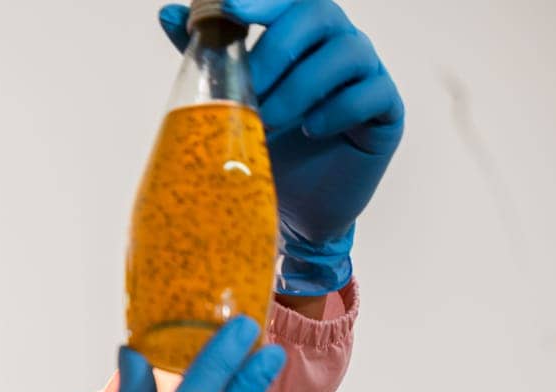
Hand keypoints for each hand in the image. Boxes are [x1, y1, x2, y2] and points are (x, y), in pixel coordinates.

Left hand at [159, 0, 404, 293]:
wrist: (295, 207)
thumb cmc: (266, 146)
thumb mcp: (231, 101)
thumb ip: (208, 56)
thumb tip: (169, 13)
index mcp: (301, 33)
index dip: (262, 1)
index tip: (228, 9)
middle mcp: (337, 43)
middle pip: (319, 14)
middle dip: (276, 50)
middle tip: (247, 90)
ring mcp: (367, 72)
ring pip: (346, 52)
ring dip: (300, 87)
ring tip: (270, 122)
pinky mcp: (386, 109)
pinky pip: (372, 92)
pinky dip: (337, 109)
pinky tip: (312, 131)